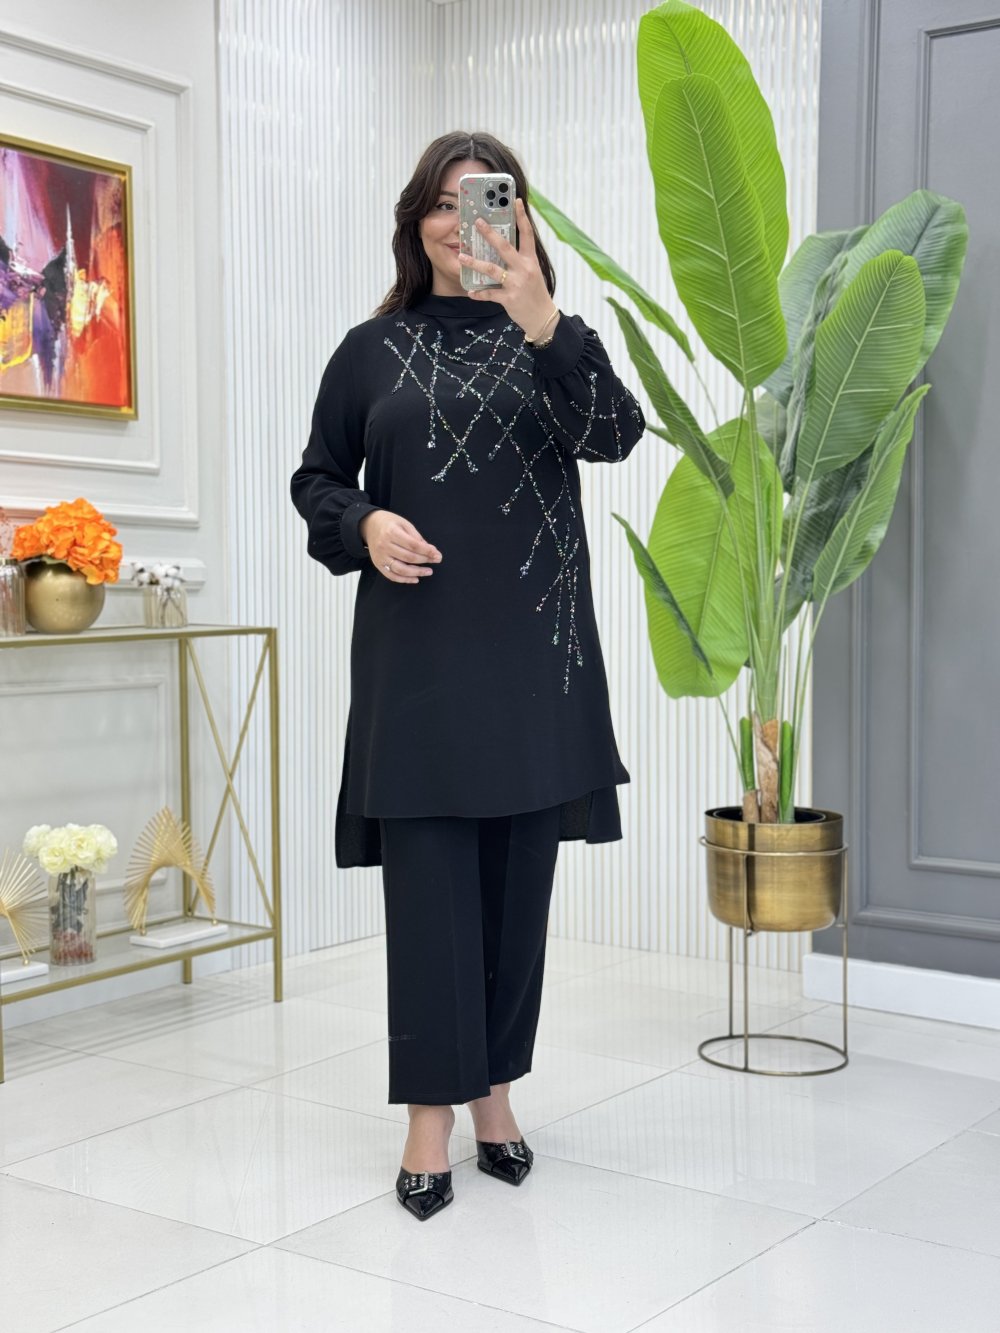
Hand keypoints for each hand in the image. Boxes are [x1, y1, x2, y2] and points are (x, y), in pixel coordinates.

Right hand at [360, 510, 441, 584]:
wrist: (369, 526)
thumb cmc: (389, 523)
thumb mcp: (404, 523)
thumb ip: (416, 537)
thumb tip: (430, 550)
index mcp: (392, 532)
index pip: (413, 545)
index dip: (427, 551)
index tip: (437, 554)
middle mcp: (384, 545)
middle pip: (409, 557)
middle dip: (425, 560)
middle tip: (436, 560)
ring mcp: (380, 557)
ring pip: (401, 569)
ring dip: (417, 572)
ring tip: (428, 571)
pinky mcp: (378, 564)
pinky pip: (392, 576)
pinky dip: (404, 580)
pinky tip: (415, 579)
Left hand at [458, 197, 558, 339]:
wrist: (543, 317)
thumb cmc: (535, 292)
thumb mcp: (532, 272)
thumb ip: (520, 259)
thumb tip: (502, 246)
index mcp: (530, 260)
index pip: (527, 234)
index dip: (522, 217)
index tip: (515, 201)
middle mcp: (524, 269)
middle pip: (505, 247)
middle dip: (490, 234)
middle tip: (477, 222)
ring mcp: (516, 284)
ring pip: (492, 270)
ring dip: (475, 263)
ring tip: (461, 257)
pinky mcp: (509, 299)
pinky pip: (490, 294)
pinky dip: (479, 293)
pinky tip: (470, 291)